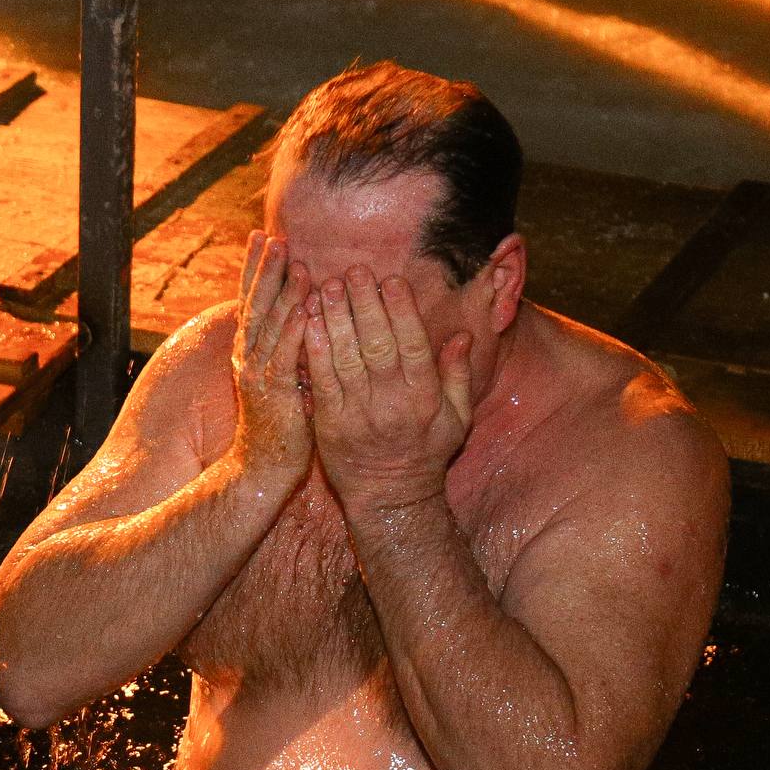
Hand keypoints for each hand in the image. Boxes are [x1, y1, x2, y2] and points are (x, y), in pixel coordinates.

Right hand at [224, 230, 313, 483]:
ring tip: (295, 263)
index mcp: (249, 350)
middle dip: (266, 269)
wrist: (262, 467)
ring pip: (269, 325)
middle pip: (255, 304)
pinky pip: (284, 356)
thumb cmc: (279, 422)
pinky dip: (293, 331)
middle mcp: (247, 357)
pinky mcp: (274, 393)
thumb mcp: (281, 375)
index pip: (251, 300)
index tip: (263, 235)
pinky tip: (303, 309)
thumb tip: (304, 311)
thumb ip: (287, 344)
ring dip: (282, 292)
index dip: (256, 268)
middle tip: (275, 236)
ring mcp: (258, 374)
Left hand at [305, 267, 472, 516]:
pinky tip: (308, 322)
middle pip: (377, 344)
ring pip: (346, 357)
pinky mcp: (330, 424)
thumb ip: (458, 376)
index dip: (402, 310)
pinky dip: (314, 350)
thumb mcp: (457, 419)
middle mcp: (392, 403)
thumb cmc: (426, 454)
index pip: (414, 344)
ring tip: (327, 285)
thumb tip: (462, 336)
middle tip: (354, 270)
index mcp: (425, 398)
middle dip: (365, 303)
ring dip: (335, 318)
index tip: (391, 280)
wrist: (389, 499)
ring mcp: (359, 414)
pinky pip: (321, 381)